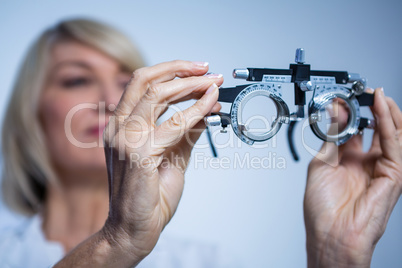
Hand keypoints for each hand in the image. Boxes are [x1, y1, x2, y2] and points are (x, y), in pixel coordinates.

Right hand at [101, 60, 222, 264]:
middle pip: (144, 80)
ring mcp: (125, 139)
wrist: (135, 228)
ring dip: (190, 86)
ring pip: (157, 94)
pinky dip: (196, 111)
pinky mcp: (138, 154)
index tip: (198, 71)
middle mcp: (119, 128)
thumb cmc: (149, 195)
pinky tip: (211, 107)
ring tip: (213, 84)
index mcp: (122, 126)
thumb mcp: (173, 155)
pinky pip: (173, 124)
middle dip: (180, 70)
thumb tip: (207, 110)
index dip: (171, 72)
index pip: (142, 85)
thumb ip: (187, 132)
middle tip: (208, 71)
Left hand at [304, 88, 401, 267]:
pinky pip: (394, 145)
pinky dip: (389, 125)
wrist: (330, 235)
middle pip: (378, 131)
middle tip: (366, 94)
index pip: (357, 131)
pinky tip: (382, 109)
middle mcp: (366, 164)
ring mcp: (381, 169)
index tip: (345, 99)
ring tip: (378, 96)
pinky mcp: (393, 175)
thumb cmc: (323, 210)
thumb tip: (334, 114)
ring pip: (392, 135)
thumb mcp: (321, 165)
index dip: (352, 114)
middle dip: (373, 110)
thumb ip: (331, 139)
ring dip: (386, 113)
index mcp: (348, 162)